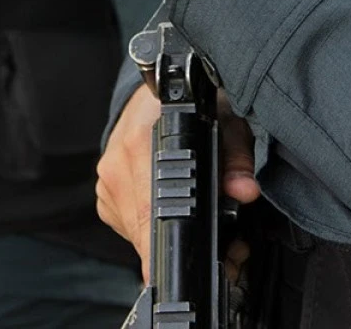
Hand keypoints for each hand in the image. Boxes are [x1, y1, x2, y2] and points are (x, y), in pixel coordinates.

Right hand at [96, 86, 261, 282]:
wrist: (160, 91)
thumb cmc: (196, 103)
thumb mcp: (228, 122)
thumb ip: (237, 158)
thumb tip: (244, 191)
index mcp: (141, 142)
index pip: (150, 209)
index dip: (177, 239)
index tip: (204, 258)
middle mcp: (117, 164)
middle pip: (147, 229)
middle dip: (187, 245)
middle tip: (228, 247)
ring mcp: (107, 182)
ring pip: (139, 233)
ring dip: (171, 237)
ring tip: (206, 226)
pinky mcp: (106, 196)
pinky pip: (130, 225)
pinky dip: (155, 226)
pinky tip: (177, 213)